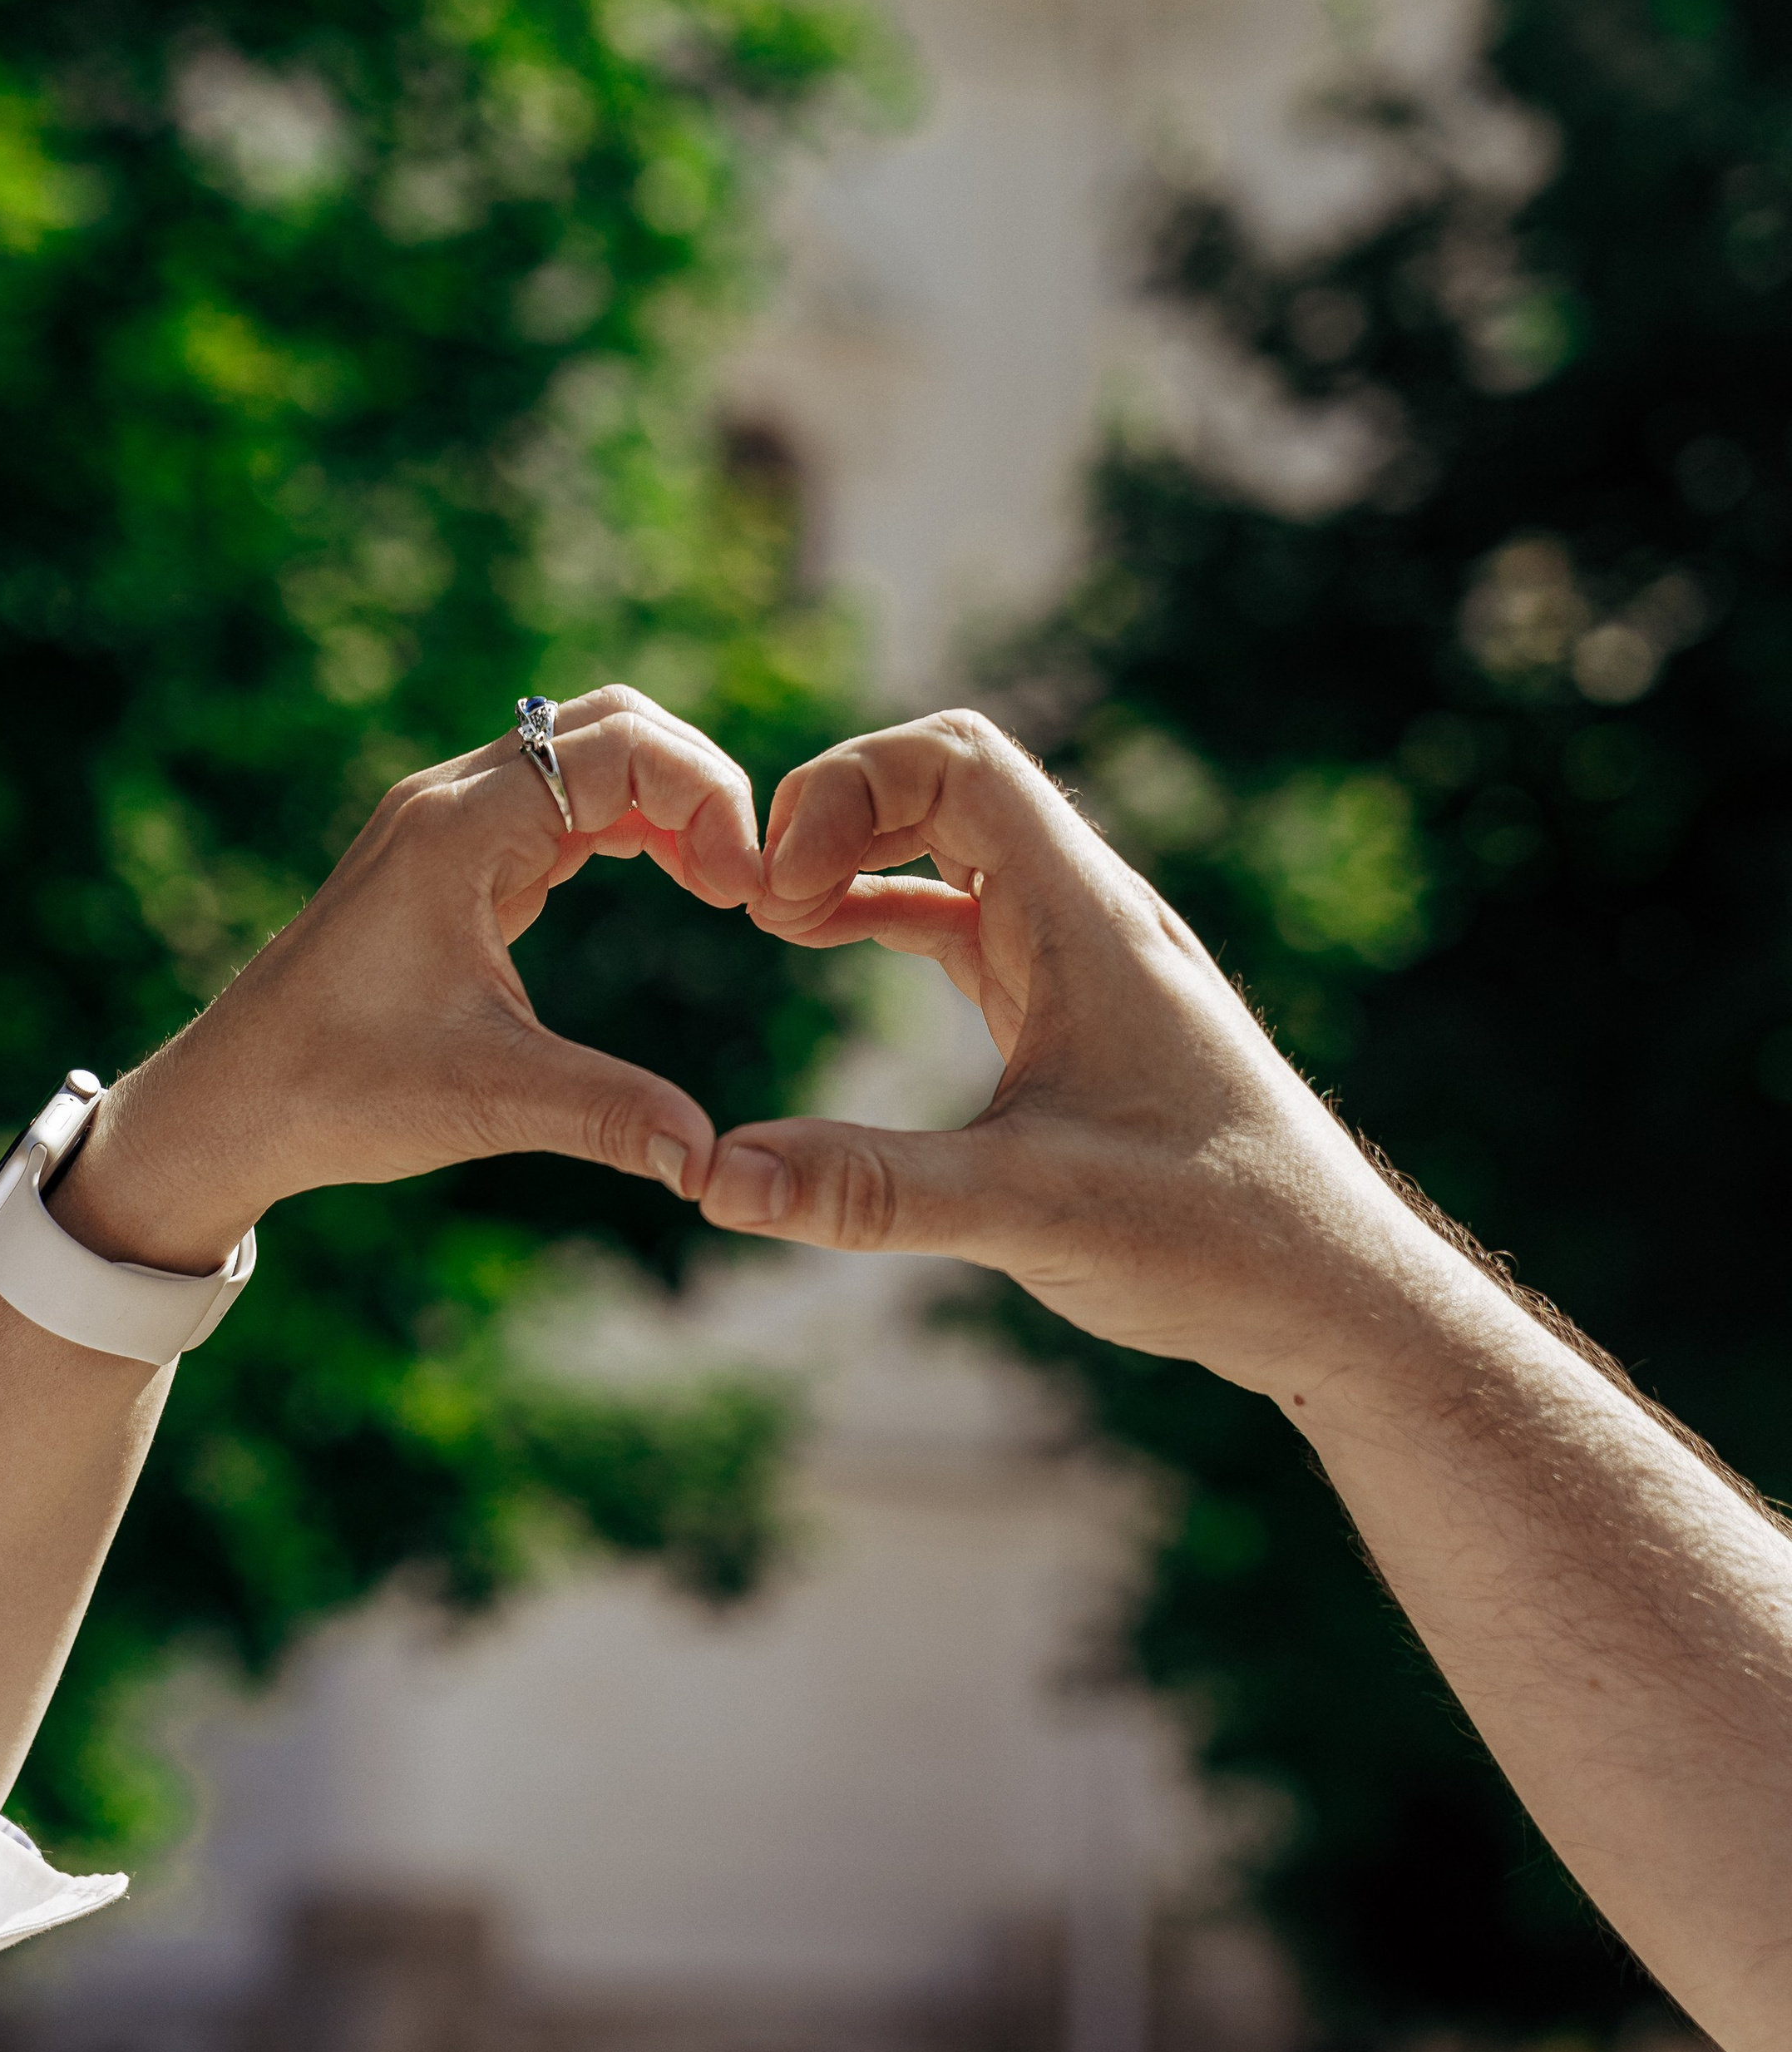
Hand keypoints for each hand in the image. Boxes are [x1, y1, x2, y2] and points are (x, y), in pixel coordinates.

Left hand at [55, 685, 760, 1273]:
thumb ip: (609, 1117)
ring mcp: (446, 823)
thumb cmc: (338, 1091)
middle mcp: (450, 802)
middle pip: (609, 724)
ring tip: (719, 884)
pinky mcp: (449, 858)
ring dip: (664, 800)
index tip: (743, 893)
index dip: (706, 799)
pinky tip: (669, 881)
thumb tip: (713, 1163)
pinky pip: (557, 801)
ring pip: (584, 754)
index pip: (618, 747)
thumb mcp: (488, 1101)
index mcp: (458, 831)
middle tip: (742, 882)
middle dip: (697, 783)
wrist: (230, 1102)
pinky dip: (625, 824)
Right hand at [696, 710, 1424, 1399]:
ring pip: (956, 847)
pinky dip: (888, 912)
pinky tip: (827, 949)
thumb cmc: (1218, 1239)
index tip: (777, 893)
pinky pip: (966, 917)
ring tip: (775, 920)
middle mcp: (1092, 915)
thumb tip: (716, 1178)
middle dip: (839, 811)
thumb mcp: (1030, 1214)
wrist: (1335, 1291)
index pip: (959, 760)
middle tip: (759, 900)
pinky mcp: (1074, 1011)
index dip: (848, 790)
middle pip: (948, 780)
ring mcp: (1084, 960)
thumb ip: (872, 1191)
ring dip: (861, 858)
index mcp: (1091, 919)